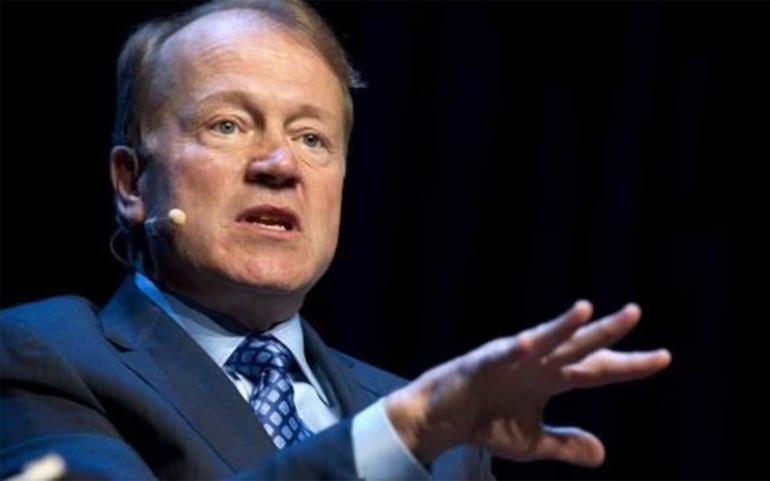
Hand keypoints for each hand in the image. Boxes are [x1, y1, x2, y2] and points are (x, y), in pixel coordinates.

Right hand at [385, 301, 670, 466]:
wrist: (441, 420)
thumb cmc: (485, 422)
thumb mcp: (531, 442)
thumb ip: (564, 444)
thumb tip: (602, 454)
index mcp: (551, 378)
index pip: (597, 369)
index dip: (628, 365)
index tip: (663, 358)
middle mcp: (536, 363)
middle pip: (577, 346)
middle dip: (605, 332)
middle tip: (634, 313)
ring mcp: (509, 360)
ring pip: (542, 340)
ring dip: (562, 326)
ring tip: (586, 311)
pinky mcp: (481, 363)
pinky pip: (499, 356)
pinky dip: (512, 350)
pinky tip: (527, 345)